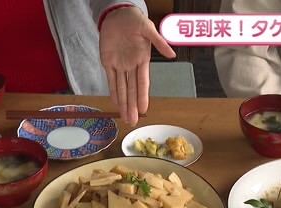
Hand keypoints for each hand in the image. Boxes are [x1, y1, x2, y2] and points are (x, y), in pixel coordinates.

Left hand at [99, 6, 175, 125]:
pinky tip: (116, 103)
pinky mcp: (109, 63)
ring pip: (122, 89)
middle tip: (133, 121)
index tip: (144, 109)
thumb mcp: (148, 28)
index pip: (143, 82)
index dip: (143, 96)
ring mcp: (120, 66)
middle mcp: (132, 66)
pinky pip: (111, 80)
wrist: (118, 14)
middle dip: (132, 106)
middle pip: (132, 90)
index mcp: (142, 59)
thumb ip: (159, 41)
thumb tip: (171, 54)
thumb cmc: (135, 20)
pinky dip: (113, 92)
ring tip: (126, 118)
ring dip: (124, 103)